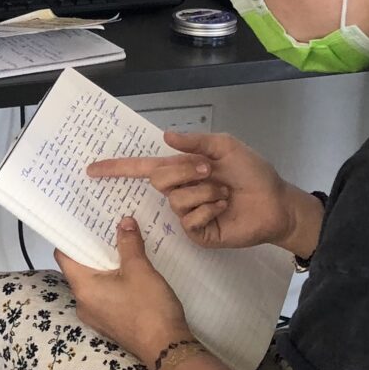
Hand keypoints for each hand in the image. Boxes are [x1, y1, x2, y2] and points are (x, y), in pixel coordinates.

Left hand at [55, 216, 188, 366]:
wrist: (166, 349)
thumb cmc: (149, 308)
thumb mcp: (140, 270)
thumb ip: (129, 244)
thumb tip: (124, 222)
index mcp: (83, 288)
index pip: (64, 256)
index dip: (71, 237)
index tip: (83, 222)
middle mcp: (82, 303)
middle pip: (79, 268)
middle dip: (94, 249)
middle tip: (107, 229)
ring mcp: (95, 316)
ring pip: (93, 282)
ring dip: (105, 265)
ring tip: (120, 246)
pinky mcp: (109, 322)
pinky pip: (104, 295)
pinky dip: (112, 282)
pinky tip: (129, 271)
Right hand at [88, 131, 302, 251]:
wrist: (276, 203)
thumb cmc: (253, 173)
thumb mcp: (225, 147)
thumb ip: (195, 141)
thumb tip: (166, 137)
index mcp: (181, 169)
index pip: (142, 168)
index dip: (117, 169)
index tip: (92, 169)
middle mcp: (179, 191)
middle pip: (159, 179)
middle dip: (186, 172)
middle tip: (212, 172)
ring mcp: (186, 214)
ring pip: (177, 200)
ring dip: (205, 192)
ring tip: (225, 194)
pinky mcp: (197, 233)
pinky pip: (190, 218)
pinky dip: (210, 208)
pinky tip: (225, 208)